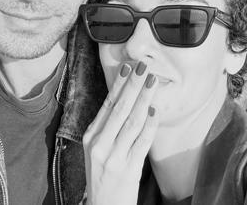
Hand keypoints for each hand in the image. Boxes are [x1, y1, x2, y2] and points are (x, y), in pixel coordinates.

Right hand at [82, 61, 159, 204]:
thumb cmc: (104, 178)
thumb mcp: (99, 151)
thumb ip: (109, 130)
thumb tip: (127, 103)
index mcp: (91, 137)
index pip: (106, 105)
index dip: (118, 85)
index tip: (127, 68)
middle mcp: (99, 144)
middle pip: (118, 109)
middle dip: (132, 86)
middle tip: (143, 67)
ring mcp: (113, 157)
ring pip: (131, 122)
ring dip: (144, 99)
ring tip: (152, 82)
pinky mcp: (127, 169)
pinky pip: (141, 142)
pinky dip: (149, 126)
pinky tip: (155, 111)